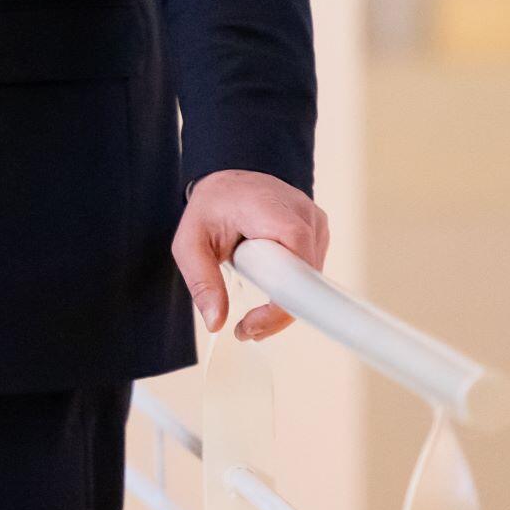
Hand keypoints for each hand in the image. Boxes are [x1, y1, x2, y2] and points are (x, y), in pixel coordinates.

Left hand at [173, 169, 330, 341]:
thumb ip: (201, 281)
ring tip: (252, 311)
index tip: (250, 327)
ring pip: (312, 283)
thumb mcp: (190, 243)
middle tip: (246, 329)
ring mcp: (316, 223)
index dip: (279, 306)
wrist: (228, 180)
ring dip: (284, 303)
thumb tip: (216, 322)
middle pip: (306, 281)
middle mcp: (304, 214)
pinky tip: (268, 288)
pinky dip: (292, 290)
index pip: (295, 267)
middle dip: (277, 313)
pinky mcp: (319, 234)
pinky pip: (312, 274)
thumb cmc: (211, 207)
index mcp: (271, 209)